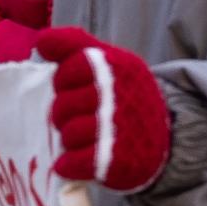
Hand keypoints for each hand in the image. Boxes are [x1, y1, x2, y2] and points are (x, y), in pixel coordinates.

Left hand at [36, 27, 170, 192]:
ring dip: (69, 138)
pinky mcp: (118, 162)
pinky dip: (68, 164)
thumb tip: (42, 41)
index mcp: (116, 66)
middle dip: (63, 112)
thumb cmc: (124, 94)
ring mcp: (118, 130)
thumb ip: (74, 45)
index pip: (70, 68)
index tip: (70, 87)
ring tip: (80, 136)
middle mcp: (118, 96)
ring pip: (69, 134)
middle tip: (74, 115)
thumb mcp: (108, 60)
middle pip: (63, 105)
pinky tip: (70, 161)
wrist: (164, 136)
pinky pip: (76, 162)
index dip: (63, 80)